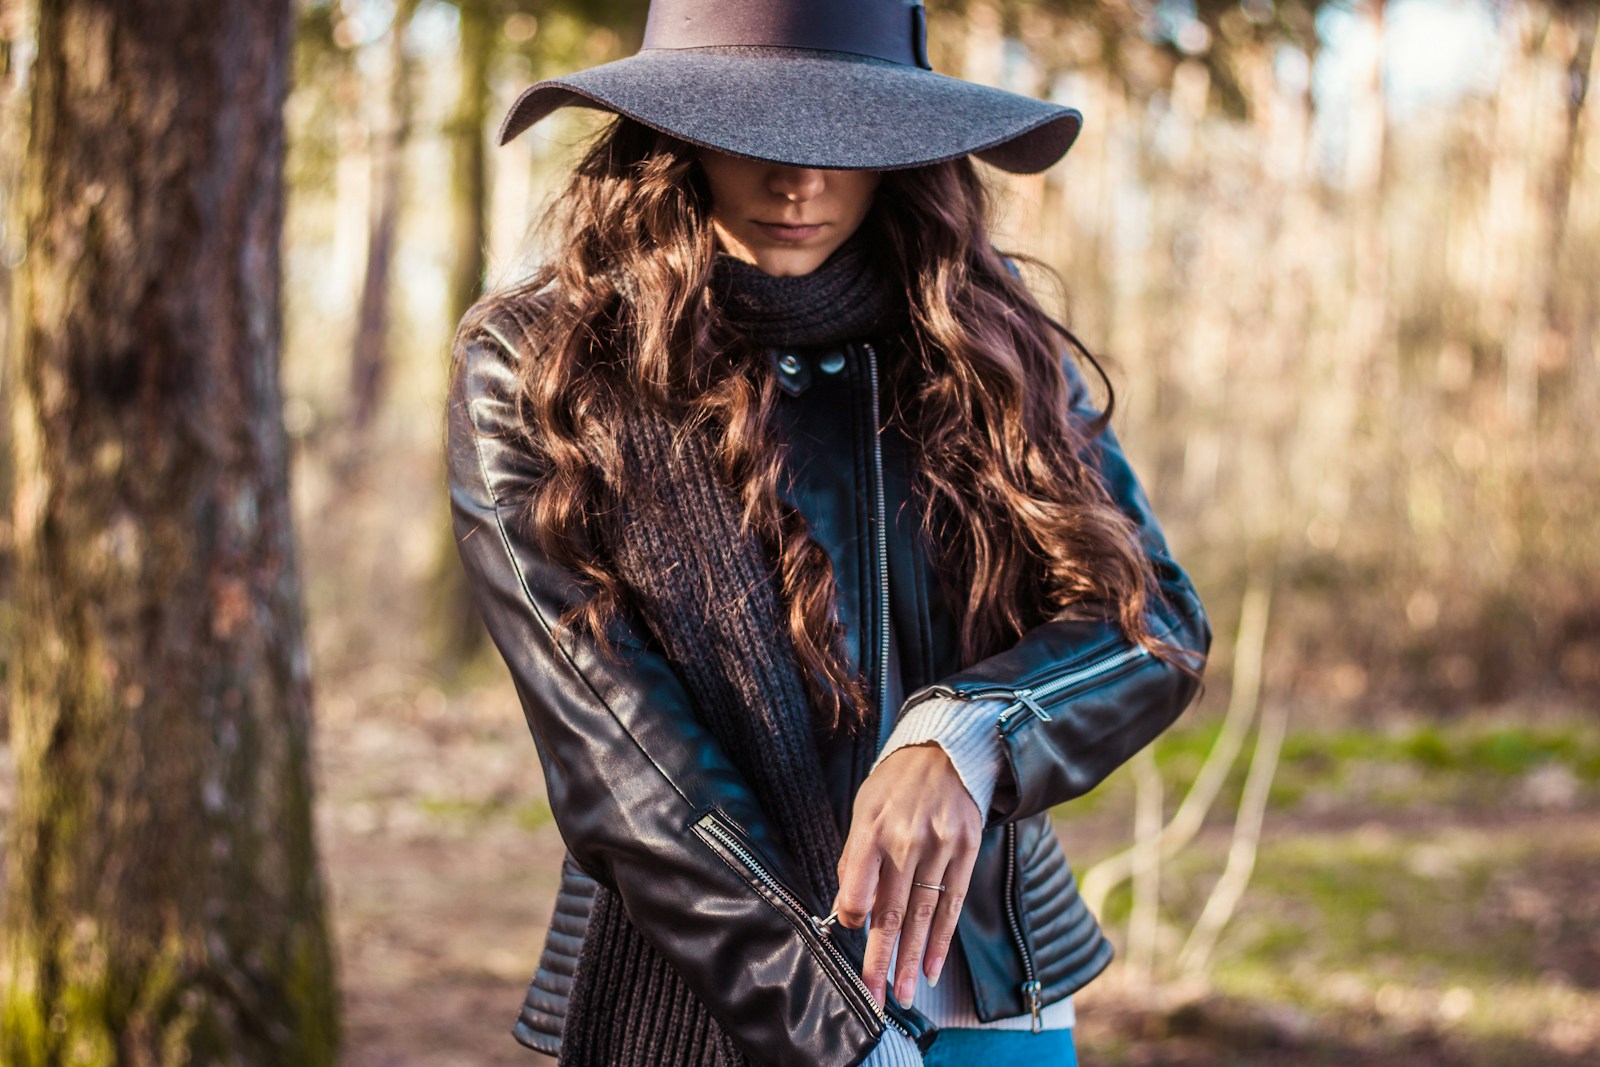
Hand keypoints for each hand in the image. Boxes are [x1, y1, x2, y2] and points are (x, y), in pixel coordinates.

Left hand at [830, 741, 981, 1007]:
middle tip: (872, 996)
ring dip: (912, 959)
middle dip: (880, 959)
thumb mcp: (864, 808)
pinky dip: (940, 940)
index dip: (852, 915)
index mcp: (873, 827)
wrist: (947, 752)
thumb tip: (848, 910)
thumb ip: (855, 857)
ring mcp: (940, 846)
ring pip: (923, 914)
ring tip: (904, 994)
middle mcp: (907, 839)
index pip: (858, 882)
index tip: (847, 938)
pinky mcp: (967, 851)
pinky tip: (932, 968)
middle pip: (891, 910)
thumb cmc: (895, 785)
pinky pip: (952, 904)